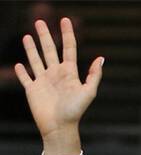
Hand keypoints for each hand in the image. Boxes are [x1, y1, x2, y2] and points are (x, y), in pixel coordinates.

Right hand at [16, 18, 102, 154]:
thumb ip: (94, 76)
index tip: (64, 20)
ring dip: (31, 48)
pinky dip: (21, 71)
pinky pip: (25, 78)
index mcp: (69, 74)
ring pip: (36, 60)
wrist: (60, 127)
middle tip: (39, 21)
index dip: (67, 34)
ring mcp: (43, 82)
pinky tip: (19, 64)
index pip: (68, 49)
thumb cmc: (75, 111)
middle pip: (49, 50)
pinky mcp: (32, 90)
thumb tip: (101, 58)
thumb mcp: (88, 92)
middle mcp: (56, 75)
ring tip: (27, 36)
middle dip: (45, 36)